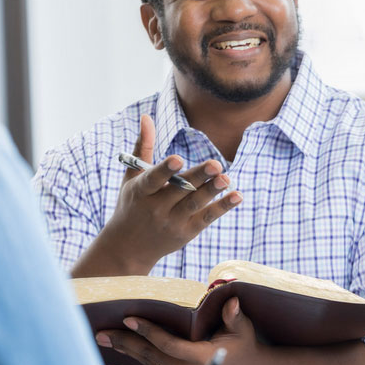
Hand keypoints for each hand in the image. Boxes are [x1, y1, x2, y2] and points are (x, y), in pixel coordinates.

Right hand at [71, 114, 242, 276]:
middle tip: (216, 164)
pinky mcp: (187, 232)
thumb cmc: (131, 204)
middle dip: (198, 177)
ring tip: (227, 178)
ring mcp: (173, 221)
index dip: (165, 170)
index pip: (153, 179)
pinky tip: (237, 196)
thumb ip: (142, 147)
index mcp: (141, 191)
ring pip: (195, 204)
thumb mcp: (131, 178)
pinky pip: (207, 218)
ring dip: (212, 191)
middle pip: (180, 190)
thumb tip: (147, 117)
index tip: (178, 158)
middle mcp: (156, 208)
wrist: (127, 248)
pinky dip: (222, 207)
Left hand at [96, 297, 269, 364]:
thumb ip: (234, 316)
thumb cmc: (246, 346)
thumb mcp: (243, 329)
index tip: (128, 318)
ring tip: (106, 339)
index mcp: (202, 359)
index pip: (168, 345)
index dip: (147, 331)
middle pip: (150, 357)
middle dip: (125, 343)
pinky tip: (123, 349)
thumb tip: (231, 300)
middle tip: (102, 332)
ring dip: (127, 351)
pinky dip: (138, 359)